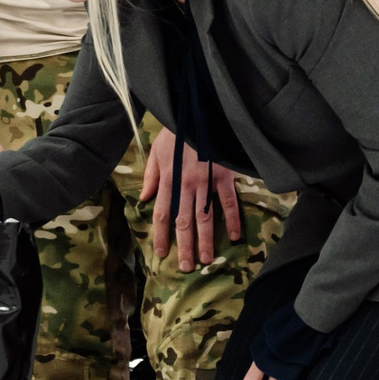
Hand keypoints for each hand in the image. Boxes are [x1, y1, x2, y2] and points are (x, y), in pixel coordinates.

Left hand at [142, 128, 243, 269]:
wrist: (198, 111)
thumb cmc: (177, 131)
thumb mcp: (157, 151)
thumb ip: (150, 176)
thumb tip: (143, 199)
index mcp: (168, 179)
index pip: (162, 213)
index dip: (161, 235)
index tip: (162, 253)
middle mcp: (186, 185)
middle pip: (183, 221)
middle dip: (184, 247)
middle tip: (187, 267)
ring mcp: (206, 181)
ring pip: (204, 217)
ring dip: (206, 240)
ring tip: (207, 260)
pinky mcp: (224, 175)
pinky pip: (229, 202)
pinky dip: (233, 219)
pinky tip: (236, 237)